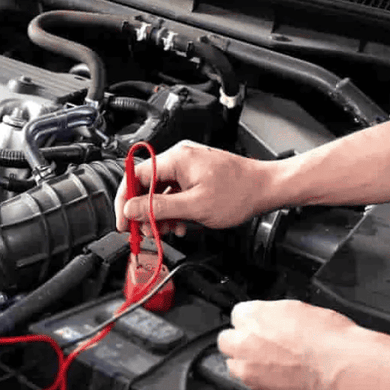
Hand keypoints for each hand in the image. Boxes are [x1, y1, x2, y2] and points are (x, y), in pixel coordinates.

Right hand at [114, 140, 274, 232]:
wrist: (267, 188)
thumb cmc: (239, 193)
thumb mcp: (194, 207)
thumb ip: (158, 208)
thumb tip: (131, 209)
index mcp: (176, 159)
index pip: (136, 176)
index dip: (125, 200)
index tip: (123, 220)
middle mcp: (180, 157)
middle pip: (147, 184)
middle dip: (144, 211)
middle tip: (144, 231)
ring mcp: (189, 166)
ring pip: (161, 191)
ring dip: (160, 213)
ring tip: (166, 230)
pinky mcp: (196, 174)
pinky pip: (175, 191)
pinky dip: (173, 209)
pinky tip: (180, 223)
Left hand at [216, 299, 358, 389]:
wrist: (347, 368)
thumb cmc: (331, 338)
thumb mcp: (298, 308)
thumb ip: (271, 314)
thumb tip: (266, 320)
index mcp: (253, 317)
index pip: (237, 315)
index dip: (252, 322)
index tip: (261, 326)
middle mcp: (245, 344)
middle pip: (227, 342)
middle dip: (242, 342)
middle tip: (263, 345)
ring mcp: (250, 372)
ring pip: (236, 367)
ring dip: (249, 364)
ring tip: (275, 364)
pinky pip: (254, 387)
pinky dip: (265, 383)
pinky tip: (285, 378)